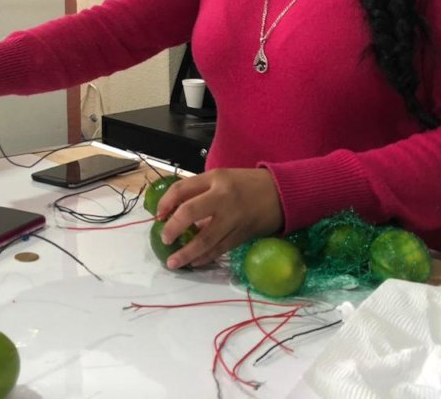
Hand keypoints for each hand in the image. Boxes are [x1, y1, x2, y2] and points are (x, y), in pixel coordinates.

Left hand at [155, 168, 283, 269]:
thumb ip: (197, 190)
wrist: (281, 194)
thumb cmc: (245, 184)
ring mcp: (233, 219)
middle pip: (191, 212)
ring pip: (206, 239)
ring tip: (174, 263)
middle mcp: (223, 198)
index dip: (166, 202)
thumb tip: (171, 210)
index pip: (182, 189)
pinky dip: (205, 257)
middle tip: (165, 239)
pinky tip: (194, 262)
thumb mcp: (219, 177)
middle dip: (174, 228)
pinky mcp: (242, 236)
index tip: (158, 215)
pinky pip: (220, 249)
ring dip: (187, 253)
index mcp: (215, 179)